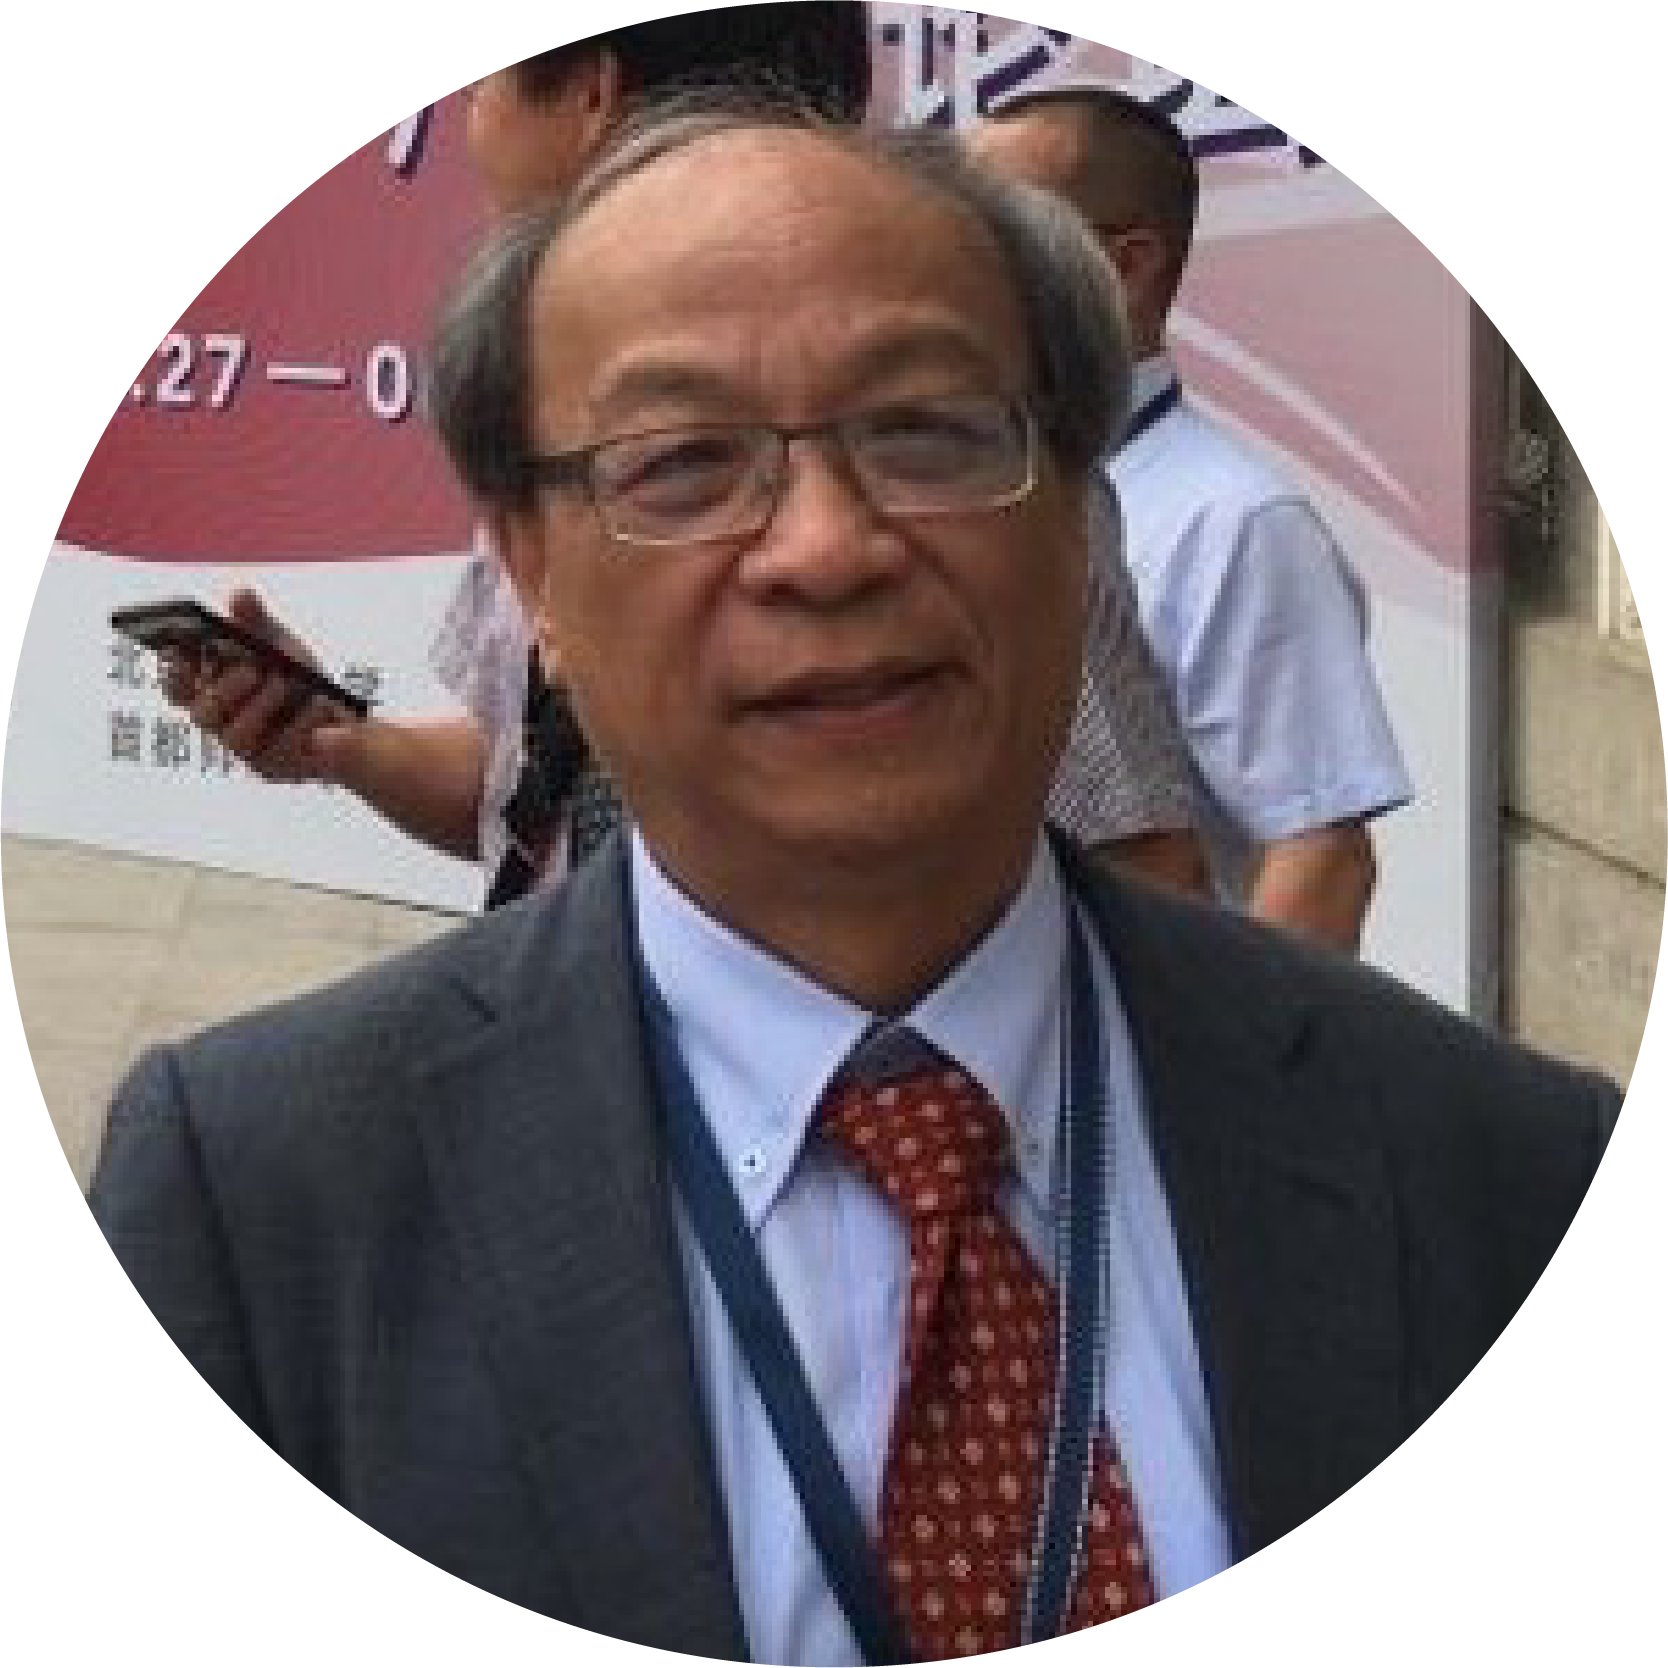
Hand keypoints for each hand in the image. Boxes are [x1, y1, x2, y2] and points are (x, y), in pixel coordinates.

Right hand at [160, 588, 363, 784]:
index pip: (177, 687)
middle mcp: (221, 725)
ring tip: (286, 681)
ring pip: (236, 737)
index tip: (186, 647)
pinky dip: (302, 722)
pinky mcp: (275, 769)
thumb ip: (258, 622)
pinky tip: (319, 703)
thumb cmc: (299, 678)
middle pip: (202, 714)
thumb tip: (241, 594)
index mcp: (210, 692)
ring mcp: (246, 750)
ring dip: (261, 706)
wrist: (344, 718)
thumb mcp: (280, 645)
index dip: (176, 671)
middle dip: (225, 688)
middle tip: (252, 666)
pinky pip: (281, 751)